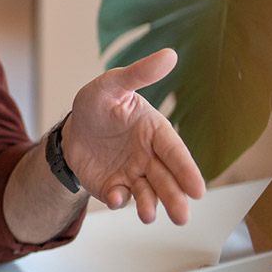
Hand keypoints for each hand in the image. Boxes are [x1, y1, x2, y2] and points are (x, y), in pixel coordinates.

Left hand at [65, 48, 205, 223]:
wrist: (72, 129)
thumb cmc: (97, 104)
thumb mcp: (111, 85)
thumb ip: (138, 74)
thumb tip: (170, 55)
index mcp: (155, 131)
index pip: (174, 152)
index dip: (187, 170)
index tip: (198, 190)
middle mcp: (150, 156)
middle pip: (166, 179)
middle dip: (175, 197)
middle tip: (182, 216)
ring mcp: (134, 174)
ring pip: (148, 193)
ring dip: (151, 205)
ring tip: (148, 216)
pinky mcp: (115, 187)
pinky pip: (121, 197)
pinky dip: (120, 200)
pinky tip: (117, 198)